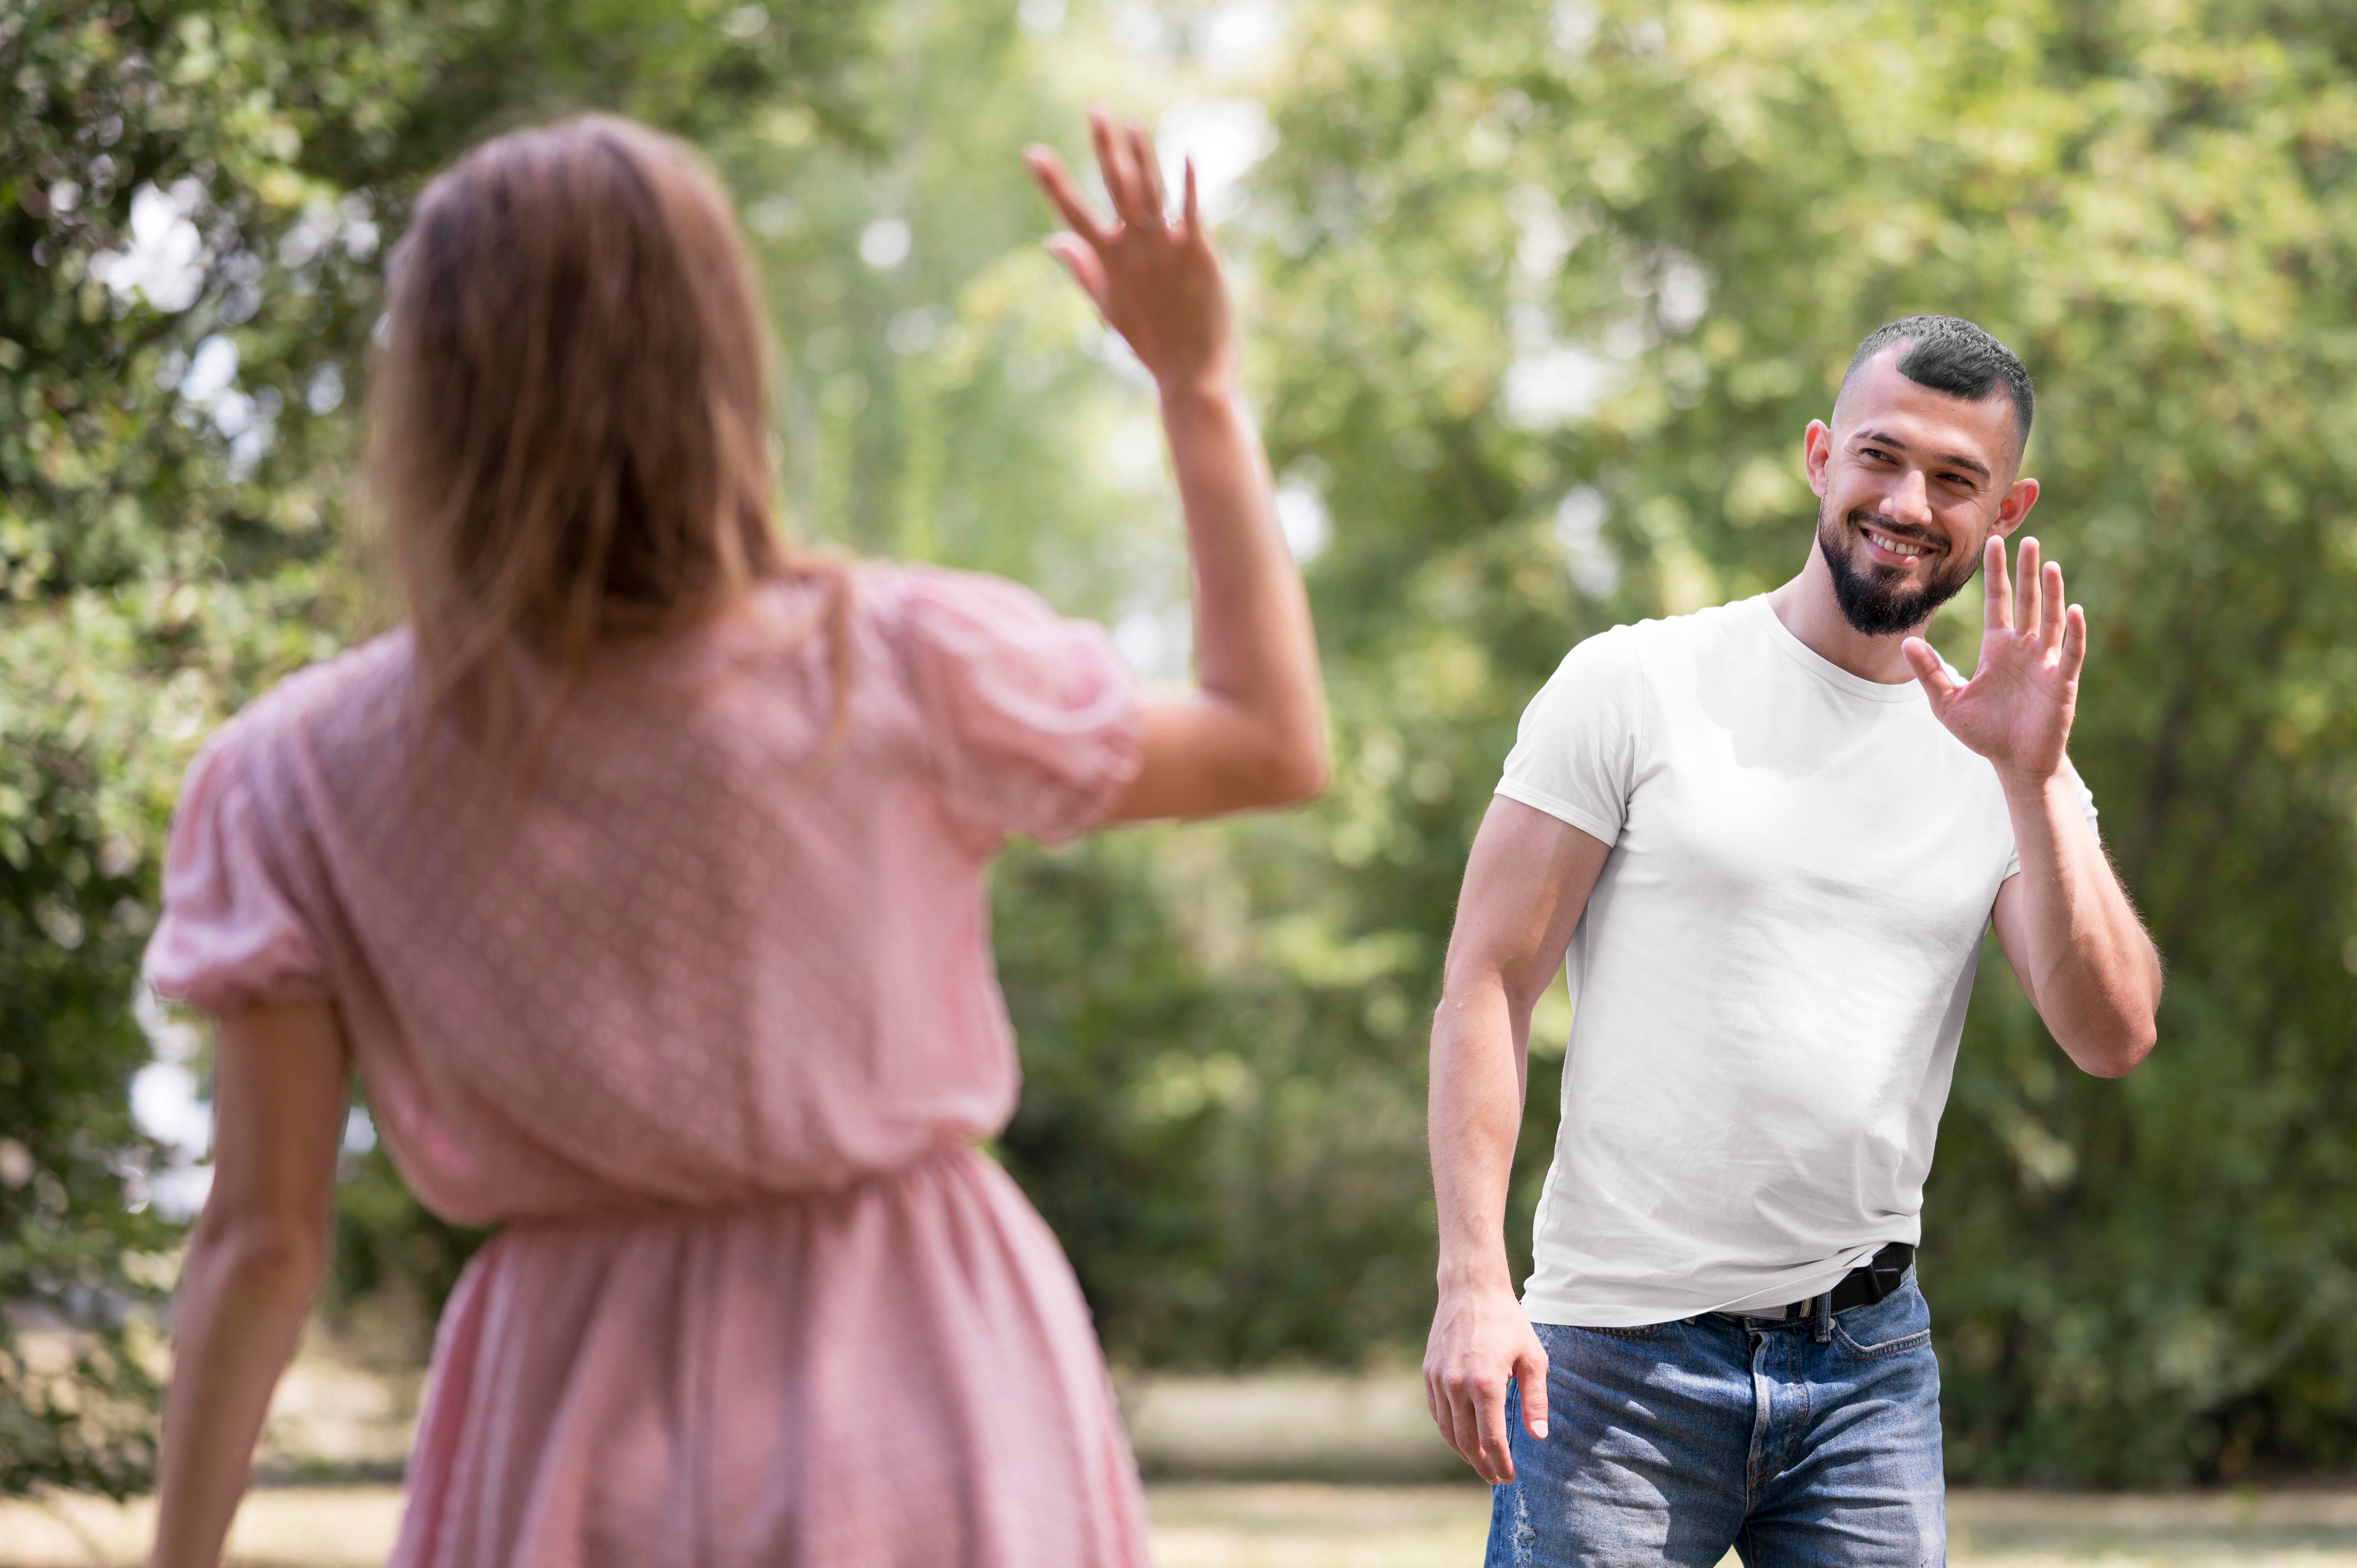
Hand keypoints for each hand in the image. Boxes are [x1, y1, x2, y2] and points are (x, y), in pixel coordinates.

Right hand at [1024, 108, 1235, 398]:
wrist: (1191, 372)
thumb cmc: (1149, 341)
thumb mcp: (1108, 306)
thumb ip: (1082, 269)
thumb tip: (1052, 240)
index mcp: (1109, 261)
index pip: (1074, 214)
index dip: (1053, 182)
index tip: (1031, 153)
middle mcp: (1134, 249)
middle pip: (1116, 188)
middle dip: (1105, 147)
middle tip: (1095, 110)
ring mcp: (1167, 248)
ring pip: (1151, 191)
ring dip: (1142, 155)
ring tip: (1132, 123)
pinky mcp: (1199, 252)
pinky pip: (1193, 209)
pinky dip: (1188, 182)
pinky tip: (1186, 154)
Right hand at [1424, 1280, 1548, 1483]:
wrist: (1470, 1289)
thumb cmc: (1507, 1322)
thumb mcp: (1533, 1358)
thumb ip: (1535, 1400)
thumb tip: (1538, 1436)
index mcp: (1486, 1383)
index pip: (1491, 1439)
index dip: (1501, 1464)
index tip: (1509, 1478)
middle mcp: (1457, 1385)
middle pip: (1466, 1442)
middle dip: (1482, 1465)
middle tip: (1496, 1478)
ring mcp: (1438, 1379)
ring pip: (1447, 1431)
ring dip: (1464, 1452)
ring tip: (1481, 1462)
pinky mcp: (1428, 1372)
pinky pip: (1437, 1413)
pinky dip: (1449, 1431)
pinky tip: (1463, 1436)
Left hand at [1903, 534, 2084, 788]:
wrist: (2015, 762)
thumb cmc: (1984, 731)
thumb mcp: (1947, 702)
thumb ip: (1929, 672)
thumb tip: (1907, 642)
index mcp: (1997, 647)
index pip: (1997, 601)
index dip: (1996, 573)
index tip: (1992, 542)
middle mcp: (2023, 647)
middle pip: (2026, 601)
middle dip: (2027, 572)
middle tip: (2028, 539)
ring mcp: (2044, 662)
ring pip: (2049, 619)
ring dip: (2052, 592)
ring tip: (2050, 564)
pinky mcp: (2061, 681)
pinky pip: (2070, 651)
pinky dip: (2073, 632)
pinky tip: (2073, 610)